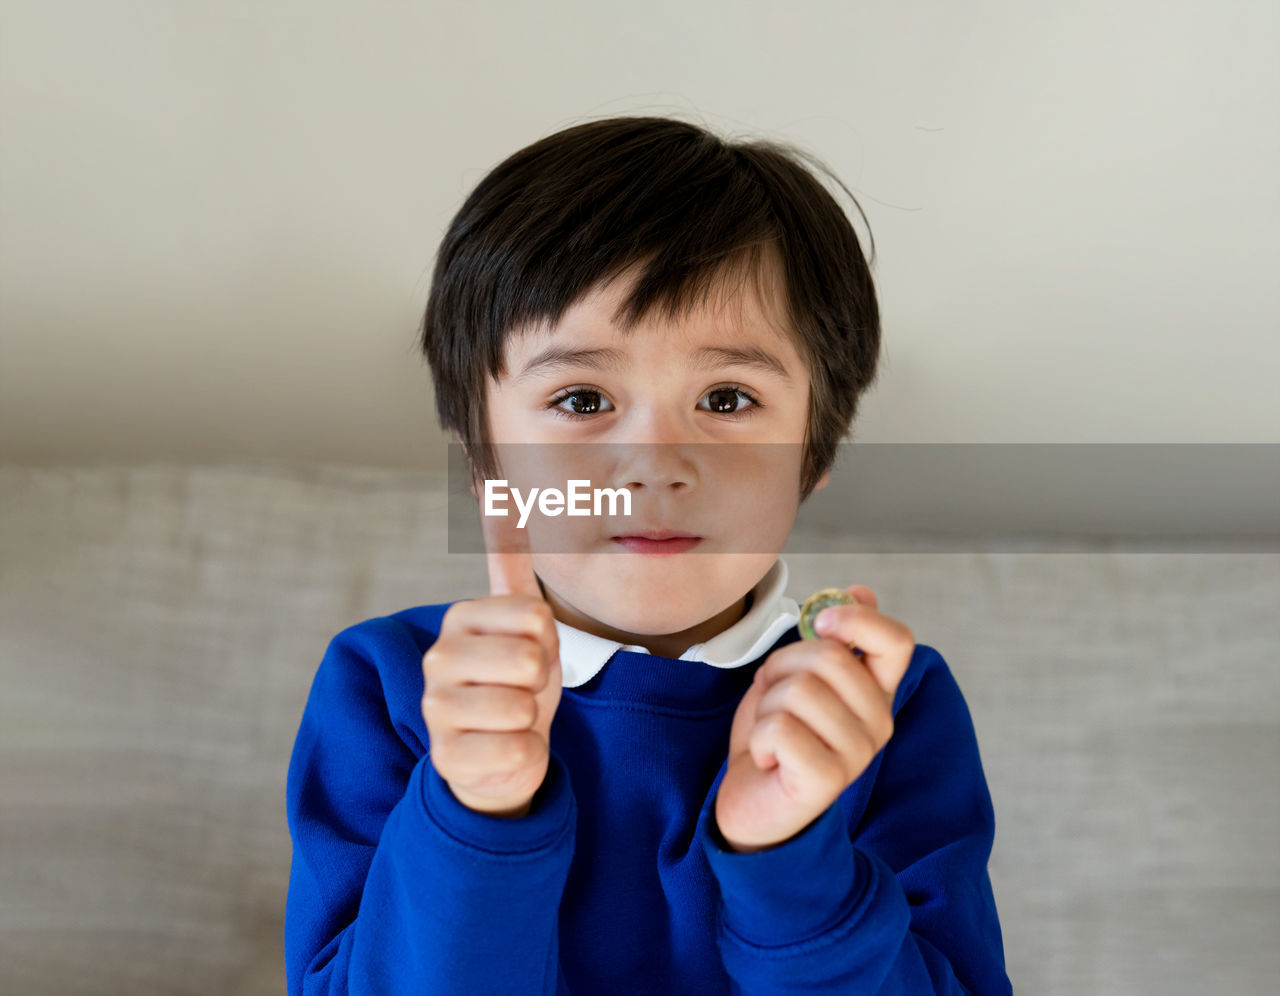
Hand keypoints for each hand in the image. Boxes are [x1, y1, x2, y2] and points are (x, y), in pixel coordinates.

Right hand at [420, 494, 562, 817]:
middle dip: (540, 682)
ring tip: (511, 720)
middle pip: (530, 660)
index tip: (530, 651)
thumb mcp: (523, 621)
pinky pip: (518, 752)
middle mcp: (438, 659)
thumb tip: (494, 482)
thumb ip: (509, 560)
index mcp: (461, 619)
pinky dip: (526, 757)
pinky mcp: (448, 759)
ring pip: (522, 709)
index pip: (537, 616)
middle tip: (521, 690)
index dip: (548, 640)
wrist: (498, 755)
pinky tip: (504, 751)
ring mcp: (437, 711)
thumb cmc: (516, 682)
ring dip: (532, 721)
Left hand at [714, 585, 914, 852]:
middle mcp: (878, 723)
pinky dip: (758, 739)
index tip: (821, 622)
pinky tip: (769, 761)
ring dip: (767, 707)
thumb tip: (861, 590)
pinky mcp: (827, 781)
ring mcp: (857, 755)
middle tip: (776, 701)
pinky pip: (779, 729)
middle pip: (829, 657)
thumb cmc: (776, 735)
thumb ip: (829, 639)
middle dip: (782, 668)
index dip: (857, 619)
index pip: (897, 640)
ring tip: (773, 735)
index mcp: (876, 693)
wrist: (750, 801)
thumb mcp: (797, 675)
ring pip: (798, 690)